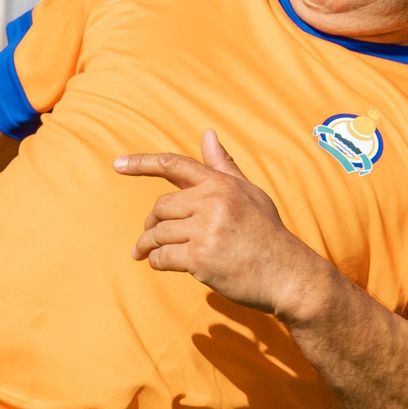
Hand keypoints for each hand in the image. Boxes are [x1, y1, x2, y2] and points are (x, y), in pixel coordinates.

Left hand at [114, 130, 332, 318]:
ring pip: (157, 232)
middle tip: (149, 237)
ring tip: (146, 253)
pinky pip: (162, 256)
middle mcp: (212, 202)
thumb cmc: (267, 234)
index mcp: (221, 184)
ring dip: (148, 245)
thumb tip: (207, 133)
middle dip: (152, 223)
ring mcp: (206, 230)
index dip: (142, 163)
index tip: (117, 165)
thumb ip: (223, 167)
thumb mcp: (250, 194)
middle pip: (161, 206)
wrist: (290, 275)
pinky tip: (160, 264)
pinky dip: (156, 262)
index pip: (174, 165)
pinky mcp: (201, 258)